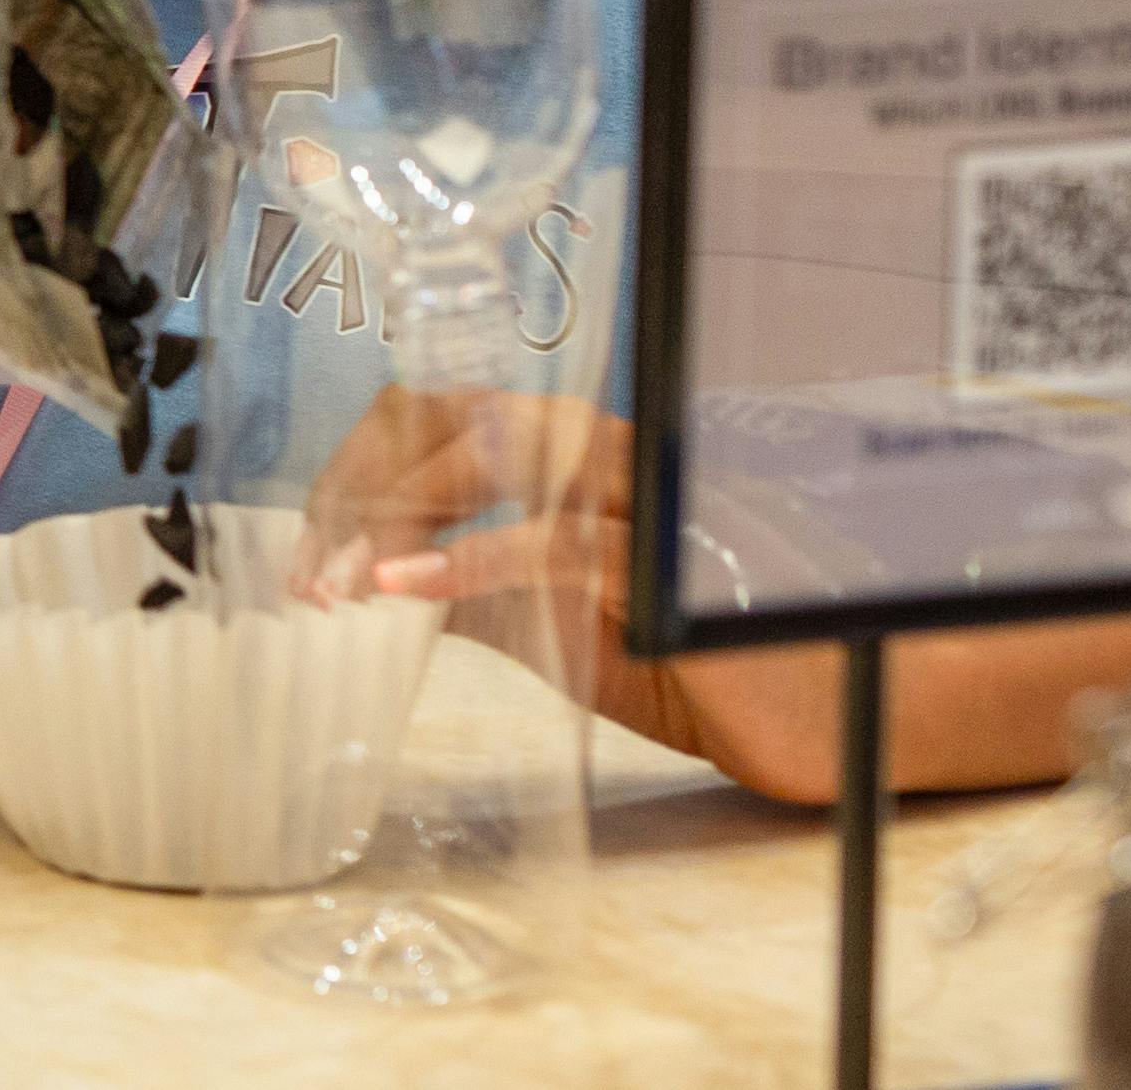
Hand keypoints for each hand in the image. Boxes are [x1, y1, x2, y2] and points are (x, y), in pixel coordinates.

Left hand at [302, 387, 757, 777]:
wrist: (820, 718)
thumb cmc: (700, 667)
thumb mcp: (560, 628)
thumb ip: (479, 593)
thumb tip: (374, 580)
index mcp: (582, 459)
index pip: (446, 413)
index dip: (363, 466)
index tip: (310, 546)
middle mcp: (615, 454)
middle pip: (460, 416)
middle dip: (366, 485)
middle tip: (312, 570)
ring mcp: (650, 500)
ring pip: (504, 454)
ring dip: (405, 513)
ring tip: (348, 579)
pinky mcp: (677, 568)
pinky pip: (562, 540)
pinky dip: (474, 557)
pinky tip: (409, 586)